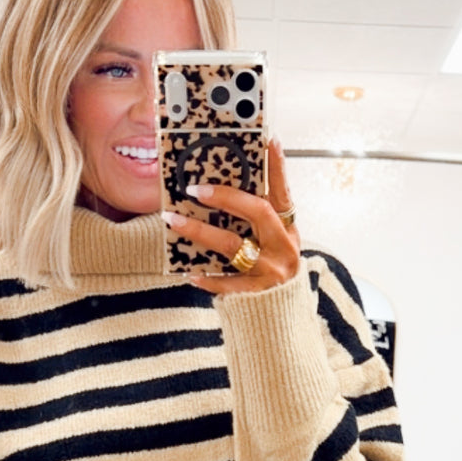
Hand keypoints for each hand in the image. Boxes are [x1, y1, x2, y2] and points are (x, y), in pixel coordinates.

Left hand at [165, 137, 299, 297]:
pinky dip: (207, 279)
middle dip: (226, 197)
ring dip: (200, 232)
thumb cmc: (272, 274)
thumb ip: (257, 222)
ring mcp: (271, 271)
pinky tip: (189, 273)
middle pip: (258, 212)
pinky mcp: (257, 294)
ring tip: (173, 219)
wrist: (280, 319)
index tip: (271, 141)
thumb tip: (223, 192)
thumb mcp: (273, 244)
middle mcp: (283, 248)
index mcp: (288, 231)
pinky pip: (227, 283)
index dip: (278, 168)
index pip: (283, 193)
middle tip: (195, 188)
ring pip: (233, 246)